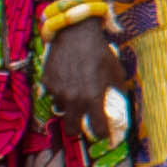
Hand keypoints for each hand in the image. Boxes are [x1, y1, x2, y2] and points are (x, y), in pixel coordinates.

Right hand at [43, 10, 118, 127]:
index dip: (102, 133)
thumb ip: (117, 94)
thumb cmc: (100, 53)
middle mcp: (74, 99)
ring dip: (69, 107)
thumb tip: (120, 110)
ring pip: (62, 110)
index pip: (98, 130)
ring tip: (76, 93)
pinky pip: (53, 95)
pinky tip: (67, 79)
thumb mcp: (116, 73)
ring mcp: (57, 91)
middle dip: (78, 129)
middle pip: (71, 130)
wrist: (76, 33)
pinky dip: (60, 92)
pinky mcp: (47, 83)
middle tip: (84, 121)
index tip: (103, 131)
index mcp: (94, 98)